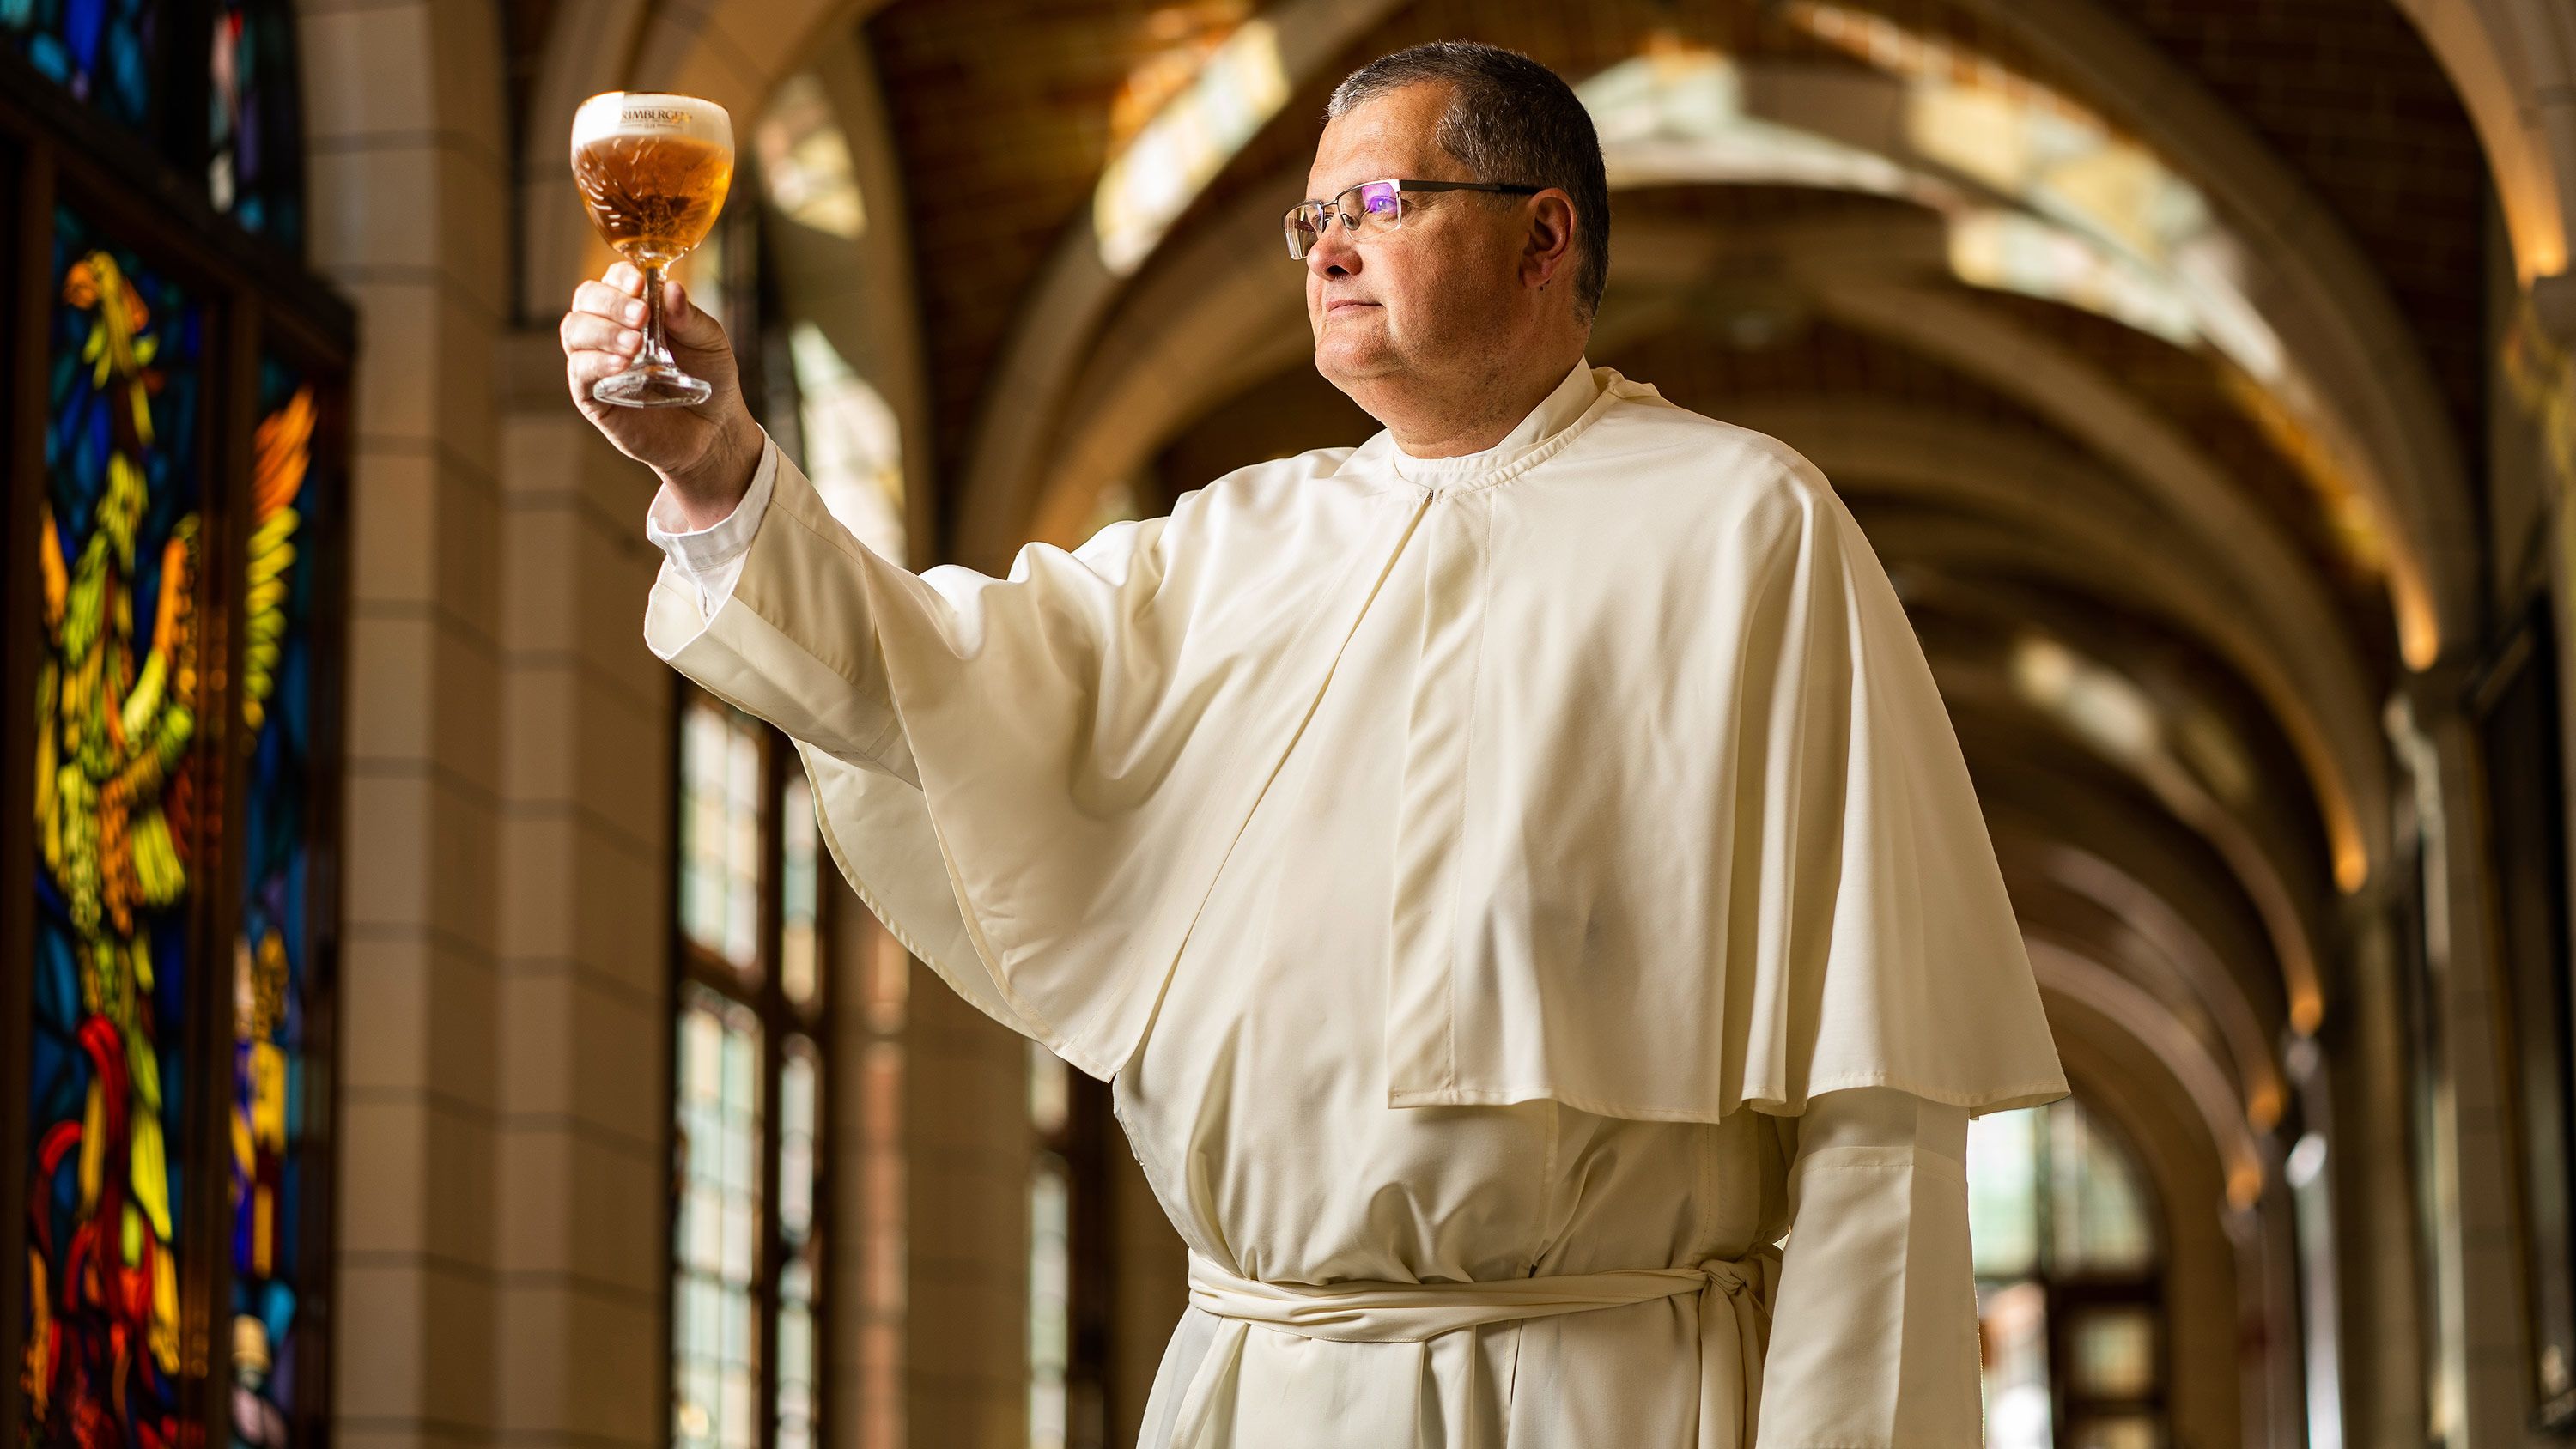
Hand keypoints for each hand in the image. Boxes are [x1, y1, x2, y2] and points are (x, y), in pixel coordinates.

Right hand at [560, 259, 762, 525]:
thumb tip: (671, 288)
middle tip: (641, 316)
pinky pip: (580, 371)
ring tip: (634, 344)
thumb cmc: (709, 379)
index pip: (613, 280)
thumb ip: (690, 318)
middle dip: (610, 302)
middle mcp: (609, 330)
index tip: (640, 282)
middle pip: (587, 299)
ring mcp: (597, 361)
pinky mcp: (593, 395)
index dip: (621, 277)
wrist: (714, 431)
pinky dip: (596, 362)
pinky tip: (622, 365)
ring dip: (602, 331)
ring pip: (574, 330)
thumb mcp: (710, 343)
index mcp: (635, 309)